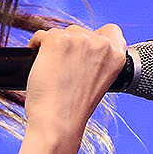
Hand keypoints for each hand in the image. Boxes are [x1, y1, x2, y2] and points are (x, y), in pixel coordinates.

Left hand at [23, 23, 126, 144]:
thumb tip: (77, 50)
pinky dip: (35, 46)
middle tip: (60, 69)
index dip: (94, 37)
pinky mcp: (56, 41)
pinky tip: (36, 65)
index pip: (111, 31)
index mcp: (116, 57)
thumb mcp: (97, 83)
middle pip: (80, 31)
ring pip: (60, 33)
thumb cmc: (73, 109)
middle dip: (68, 45)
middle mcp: (101, 45)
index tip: (82, 49)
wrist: (58, 122)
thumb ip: (95, 62)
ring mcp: (79, 40)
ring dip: (52, 47)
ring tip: (50, 72)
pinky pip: (41, 35)